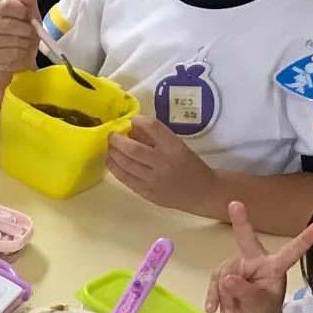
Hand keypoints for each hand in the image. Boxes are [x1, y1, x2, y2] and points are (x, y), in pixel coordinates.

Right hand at [0, 0, 40, 81]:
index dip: (21, 11)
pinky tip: (21, 50)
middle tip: (31, 32)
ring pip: (10, 39)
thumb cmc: (22, 30)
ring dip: (25, 41)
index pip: (5, 5)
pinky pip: (12, 52)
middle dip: (25, 29)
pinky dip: (22, 52)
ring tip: (27, 41)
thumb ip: (29, 1)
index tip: (29, 16)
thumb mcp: (29, 14)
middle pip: (7, 24)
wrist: (19, 54)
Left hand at [108, 114, 223, 218]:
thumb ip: (156, 139)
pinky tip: (110, 160)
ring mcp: (153, 180)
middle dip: (118, 140)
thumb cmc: (190, 166)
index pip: (154, 128)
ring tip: (109, 146)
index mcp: (175, 148)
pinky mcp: (146, 192)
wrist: (203, 192)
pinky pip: (125, 179)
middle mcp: (163, 163)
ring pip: (126, 164)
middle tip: (112, 134)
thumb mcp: (178, 147)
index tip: (133, 120)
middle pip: (133, 149)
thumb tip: (131, 130)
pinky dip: (115, 168)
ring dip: (113, 153)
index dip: (140, 121)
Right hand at [205, 202, 312, 312]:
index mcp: (275, 267)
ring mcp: (237, 264)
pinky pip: (214, 282)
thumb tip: (228, 279)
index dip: (305, 239)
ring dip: (225, 296)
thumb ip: (246, 292)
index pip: (291, 253)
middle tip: (235, 204)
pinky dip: (213, 297)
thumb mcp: (258, 305)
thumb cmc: (261, 307)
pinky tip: (214, 309)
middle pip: (246, 240)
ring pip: (225, 275)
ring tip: (232, 312)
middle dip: (241, 222)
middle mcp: (256, 260)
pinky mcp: (222, 272)